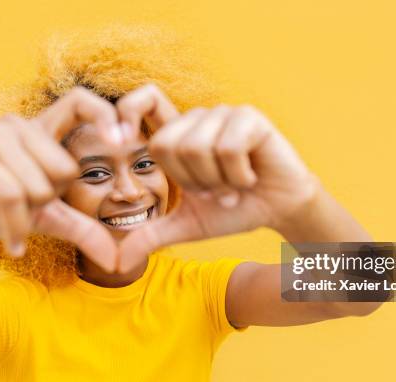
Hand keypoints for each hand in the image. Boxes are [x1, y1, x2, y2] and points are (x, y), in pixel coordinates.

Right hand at [0, 87, 123, 271]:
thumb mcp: (45, 217)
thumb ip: (83, 229)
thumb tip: (117, 261)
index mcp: (39, 131)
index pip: (79, 101)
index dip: (105, 115)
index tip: (124, 141)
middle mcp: (17, 126)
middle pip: (65, 168)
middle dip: (49, 200)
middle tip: (20, 203)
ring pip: (40, 187)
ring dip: (27, 216)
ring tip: (4, 213)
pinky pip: (14, 198)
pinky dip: (15, 228)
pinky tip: (11, 242)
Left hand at [115, 84, 319, 272]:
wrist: (278, 210)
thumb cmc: (234, 211)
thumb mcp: (188, 226)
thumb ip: (152, 236)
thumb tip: (116, 262)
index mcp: (179, 135)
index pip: (143, 105)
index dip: (127, 113)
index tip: (117, 141)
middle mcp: (198, 119)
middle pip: (167, 144)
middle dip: (191, 182)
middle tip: (214, 190)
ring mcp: (224, 114)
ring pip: (197, 147)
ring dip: (218, 182)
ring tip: (234, 186)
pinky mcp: (249, 118)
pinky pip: (228, 147)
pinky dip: (239, 175)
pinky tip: (251, 177)